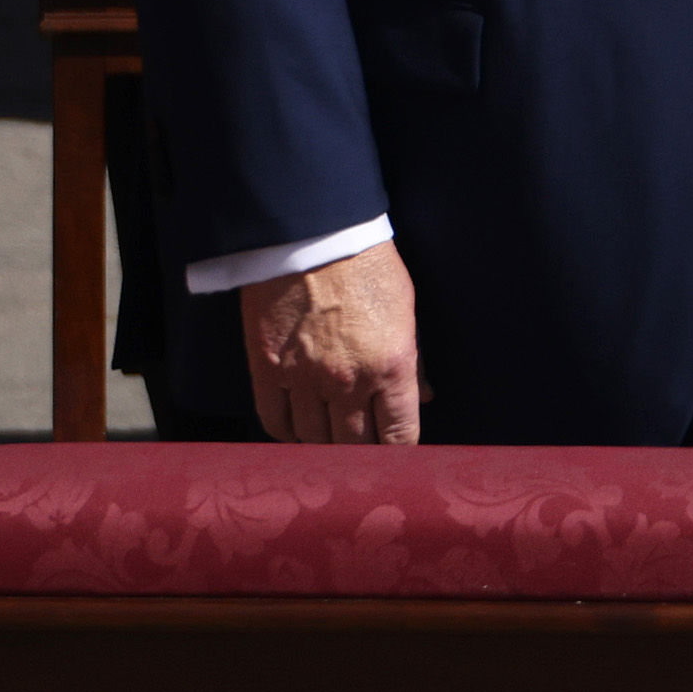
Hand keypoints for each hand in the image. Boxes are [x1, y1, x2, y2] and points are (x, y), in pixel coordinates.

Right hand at [241, 242, 422, 443]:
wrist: (313, 235)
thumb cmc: (368, 267)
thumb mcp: (407, 310)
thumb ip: (414, 361)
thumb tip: (425, 397)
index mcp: (392, 366)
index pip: (399, 436)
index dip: (398, 453)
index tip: (395, 456)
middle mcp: (348, 381)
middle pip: (354, 446)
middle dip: (361, 454)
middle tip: (361, 452)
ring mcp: (305, 379)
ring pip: (313, 439)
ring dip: (323, 444)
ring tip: (329, 439)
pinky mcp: (268, 370)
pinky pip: (275, 421)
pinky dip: (287, 432)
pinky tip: (297, 429)